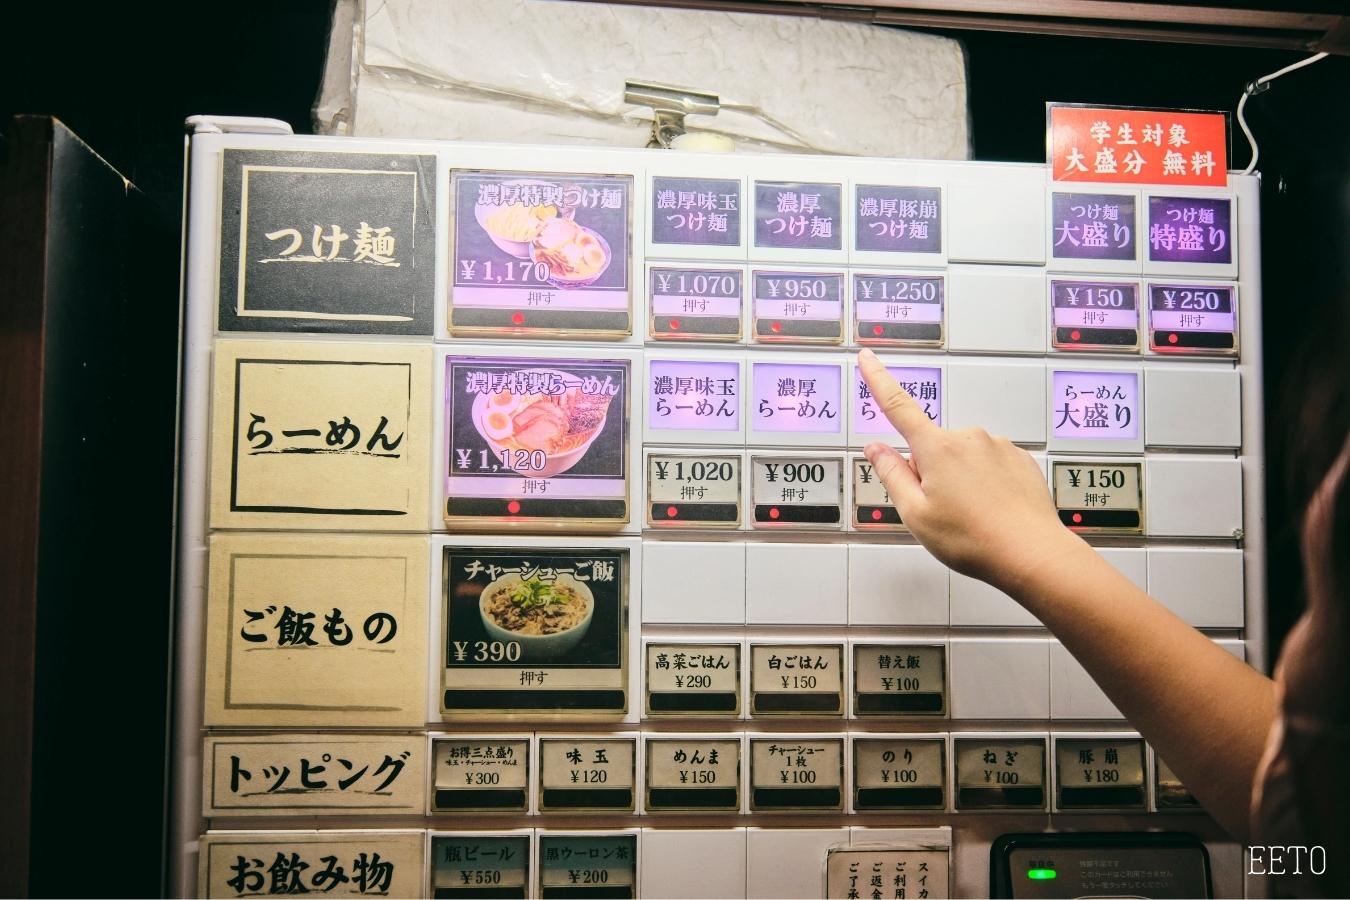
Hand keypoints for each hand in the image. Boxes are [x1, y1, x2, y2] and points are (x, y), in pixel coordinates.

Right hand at [858, 349, 1072, 591]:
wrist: (1032, 553)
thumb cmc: (974, 539)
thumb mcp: (916, 514)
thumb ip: (891, 475)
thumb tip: (876, 448)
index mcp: (937, 449)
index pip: (898, 407)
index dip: (878, 380)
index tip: (867, 358)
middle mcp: (968, 438)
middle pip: (932, 447)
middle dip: (929, 472)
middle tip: (941, 510)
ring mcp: (997, 446)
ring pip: (962, 458)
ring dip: (960, 480)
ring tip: (971, 516)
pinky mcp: (1019, 459)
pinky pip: (989, 465)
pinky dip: (985, 484)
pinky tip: (991, 511)